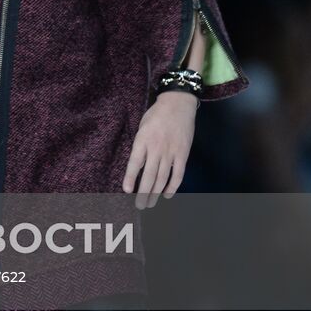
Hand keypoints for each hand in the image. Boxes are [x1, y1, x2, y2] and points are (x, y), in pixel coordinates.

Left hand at [123, 91, 197, 207]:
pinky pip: (178, 174)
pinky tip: (167, 195)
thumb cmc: (156, 115)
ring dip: (156, 193)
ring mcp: (171, 152)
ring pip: (162, 178)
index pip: (135, 163)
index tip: (127, 191)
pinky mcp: (183, 154)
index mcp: (143, 140)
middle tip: (139, 206)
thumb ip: (140, 145)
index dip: (130, 178)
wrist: (178, 104)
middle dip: (143, 193)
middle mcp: (156, 148)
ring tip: (150, 204)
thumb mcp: (142, 127)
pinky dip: (172, 186)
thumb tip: (136, 165)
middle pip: (149, 176)